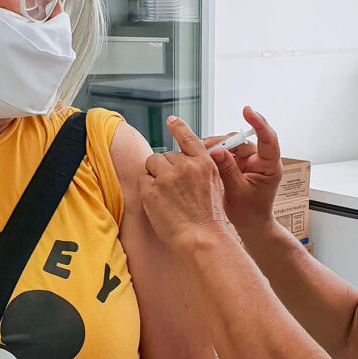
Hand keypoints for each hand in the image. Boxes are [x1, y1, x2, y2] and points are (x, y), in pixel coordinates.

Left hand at [140, 116, 234, 250]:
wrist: (203, 239)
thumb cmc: (209, 220)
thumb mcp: (215, 187)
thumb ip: (201, 171)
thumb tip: (184, 163)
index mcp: (205, 164)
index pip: (189, 138)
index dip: (179, 127)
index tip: (172, 120)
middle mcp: (186, 166)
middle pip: (166, 155)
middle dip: (166, 169)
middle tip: (173, 190)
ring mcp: (168, 177)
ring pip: (152, 164)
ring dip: (154, 176)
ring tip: (166, 196)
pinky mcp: (152, 189)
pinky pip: (143, 180)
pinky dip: (147, 189)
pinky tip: (158, 203)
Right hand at [203, 107, 282, 232]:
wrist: (250, 224)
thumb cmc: (250, 213)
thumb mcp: (238, 193)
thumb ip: (228, 171)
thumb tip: (217, 150)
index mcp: (269, 166)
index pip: (268, 139)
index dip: (259, 123)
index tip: (248, 111)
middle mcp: (260, 160)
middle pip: (242, 141)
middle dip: (223, 142)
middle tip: (204, 148)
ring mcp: (248, 160)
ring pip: (231, 144)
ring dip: (215, 147)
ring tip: (200, 153)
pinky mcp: (238, 163)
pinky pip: (224, 152)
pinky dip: (213, 153)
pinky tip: (202, 156)